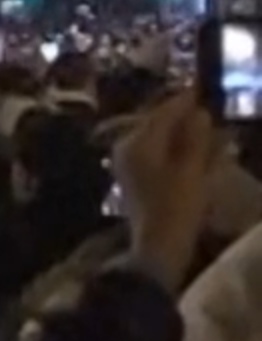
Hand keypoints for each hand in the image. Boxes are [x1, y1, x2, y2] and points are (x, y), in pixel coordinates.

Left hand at [114, 88, 213, 291]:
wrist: (157, 252)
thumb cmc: (175, 209)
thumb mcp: (191, 172)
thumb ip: (195, 139)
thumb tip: (200, 113)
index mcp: (137, 142)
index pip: (163, 113)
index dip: (184, 101)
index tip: (202, 88)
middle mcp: (128, 148)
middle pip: (160, 125)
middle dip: (186, 119)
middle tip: (210, 111)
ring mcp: (131, 165)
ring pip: (162, 141)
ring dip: (185, 137)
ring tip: (210, 132)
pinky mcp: (138, 181)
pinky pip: (160, 157)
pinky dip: (179, 154)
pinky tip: (198, 155)